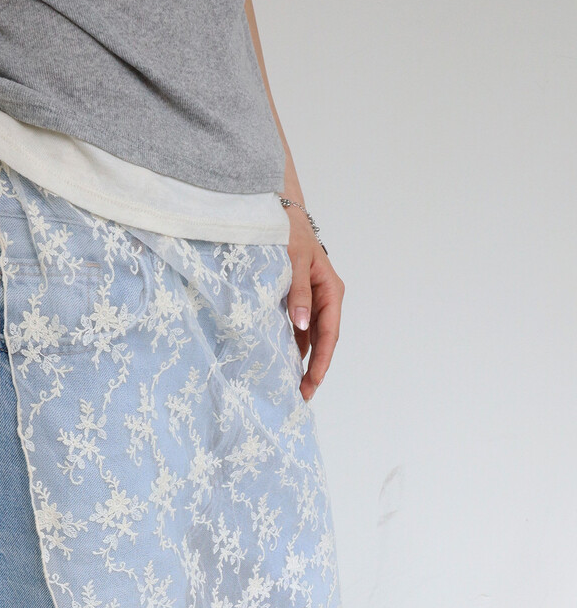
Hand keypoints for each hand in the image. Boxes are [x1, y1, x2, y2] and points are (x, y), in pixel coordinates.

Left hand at [284, 206, 344, 402]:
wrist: (277, 212)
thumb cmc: (289, 230)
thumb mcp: (294, 260)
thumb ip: (297, 292)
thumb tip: (300, 324)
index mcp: (331, 290)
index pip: (329, 333)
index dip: (321, 360)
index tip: (312, 382)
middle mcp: (324, 298)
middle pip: (323, 340)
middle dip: (314, 368)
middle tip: (302, 395)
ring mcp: (312, 300)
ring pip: (310, 338)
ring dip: (303, 361)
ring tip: (293, 387)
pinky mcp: (297, 300)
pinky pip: (298, 329)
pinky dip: (292, 346)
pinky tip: (283, 363)